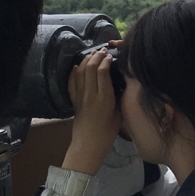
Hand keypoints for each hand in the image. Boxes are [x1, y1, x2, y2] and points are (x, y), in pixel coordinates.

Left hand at [62, 50, 120, 175]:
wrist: (88, 145)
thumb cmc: (107, 132)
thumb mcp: (119, 115)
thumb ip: (120, 98)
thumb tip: (123, 84)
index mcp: (105, 98)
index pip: (103, 72)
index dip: (106, 61)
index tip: (111, 56)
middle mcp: (91, 95)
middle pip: (91, 68)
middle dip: (96, 56)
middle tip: (102, 51)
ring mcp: (80, 97)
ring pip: (80, 72)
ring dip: (86, 60)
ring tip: (93, 54)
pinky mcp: (74, 101)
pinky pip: (71, 82)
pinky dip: (74, 72)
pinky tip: (77, 65)